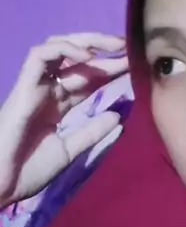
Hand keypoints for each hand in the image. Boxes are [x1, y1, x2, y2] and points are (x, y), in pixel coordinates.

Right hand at [0, 33, 128, 207]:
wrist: (1, 184)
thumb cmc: (28, 171)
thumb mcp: (69, 150)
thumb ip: (92, 132)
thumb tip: (118, 117)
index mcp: (56, 105)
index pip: (86, 79)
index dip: (108, 69)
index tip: (132, 65)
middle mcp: (46, 91)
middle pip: (75, 59)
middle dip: (102, 50)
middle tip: (128, 47)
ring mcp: (34, 86)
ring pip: (57, 47)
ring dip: (86, 42)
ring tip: (113, 45)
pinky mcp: (23, 86)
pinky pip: (40, 56)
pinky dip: (63, 49)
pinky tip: (88, 56)